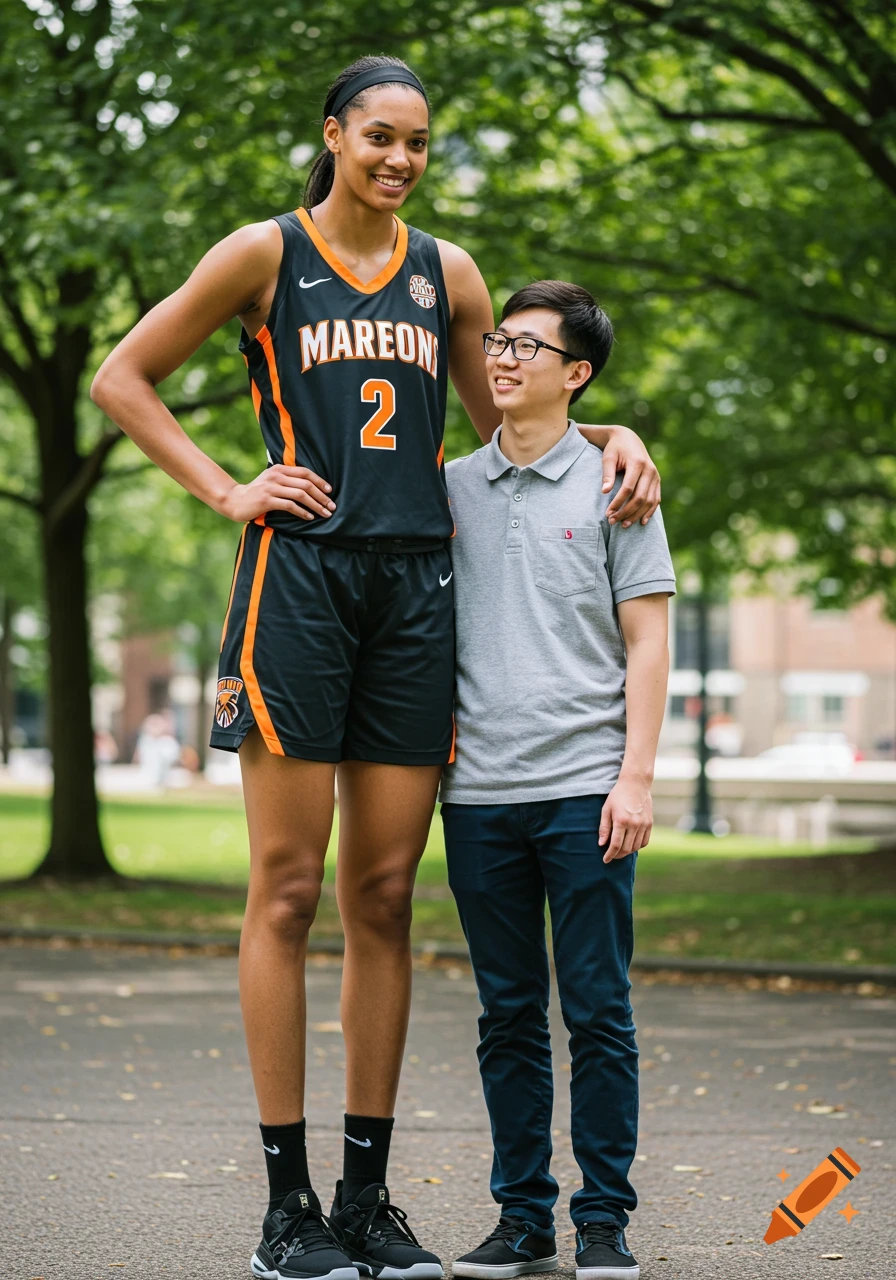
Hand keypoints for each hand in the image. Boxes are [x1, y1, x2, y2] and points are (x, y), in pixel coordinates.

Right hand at [218, 464, 335, 522]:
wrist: (235, 500)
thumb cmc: (256, 493)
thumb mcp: (271, 481)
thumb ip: (286, 480)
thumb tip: (309, 486)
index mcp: (279, 469)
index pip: (305, 472)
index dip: (320, 481)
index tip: (330, 491)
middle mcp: (276, 476)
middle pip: (306, 484)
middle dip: (322, 496)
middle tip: (332, 506)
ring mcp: (271, 488)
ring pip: (300, 495)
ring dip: (316, 505)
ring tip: (325, 513)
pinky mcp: (267, 500)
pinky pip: (290, 505)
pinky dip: (302, 512)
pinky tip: (310, 517)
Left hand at [599, 777, 652, 862]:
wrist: (635, 784)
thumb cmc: (618, 796)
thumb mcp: (606, 809)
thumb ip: (604, 828)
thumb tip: (601, 844)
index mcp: (621, 820)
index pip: (615, 845)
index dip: (610, 855)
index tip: (605, 860)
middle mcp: (634, 824)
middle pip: (626, 849)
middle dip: (617, 855)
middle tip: (611, 856)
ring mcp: (643, 824)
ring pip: (636, 847)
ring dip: (627, 852)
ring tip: (620, 850)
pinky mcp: (650, 824)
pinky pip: (644, 842)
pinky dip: (637, 846)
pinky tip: (631, 844)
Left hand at [600, 426, 660, 526]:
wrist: (629, 439)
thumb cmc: (615, 449)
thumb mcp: (608, 458)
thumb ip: (607, 474)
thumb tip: (604, 492)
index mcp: (637, 463)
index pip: (628, 489)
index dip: (618, 503)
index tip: (607, 513)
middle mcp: (650, 470)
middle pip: (640, 497)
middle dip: (626, 512)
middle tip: (613, 522)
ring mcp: (655, 476)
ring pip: (649, 501)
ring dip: (637, 515)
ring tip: (624, 525)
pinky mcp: (657, 481)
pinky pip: (656, 499)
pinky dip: (650, 511)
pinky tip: (641, 522)